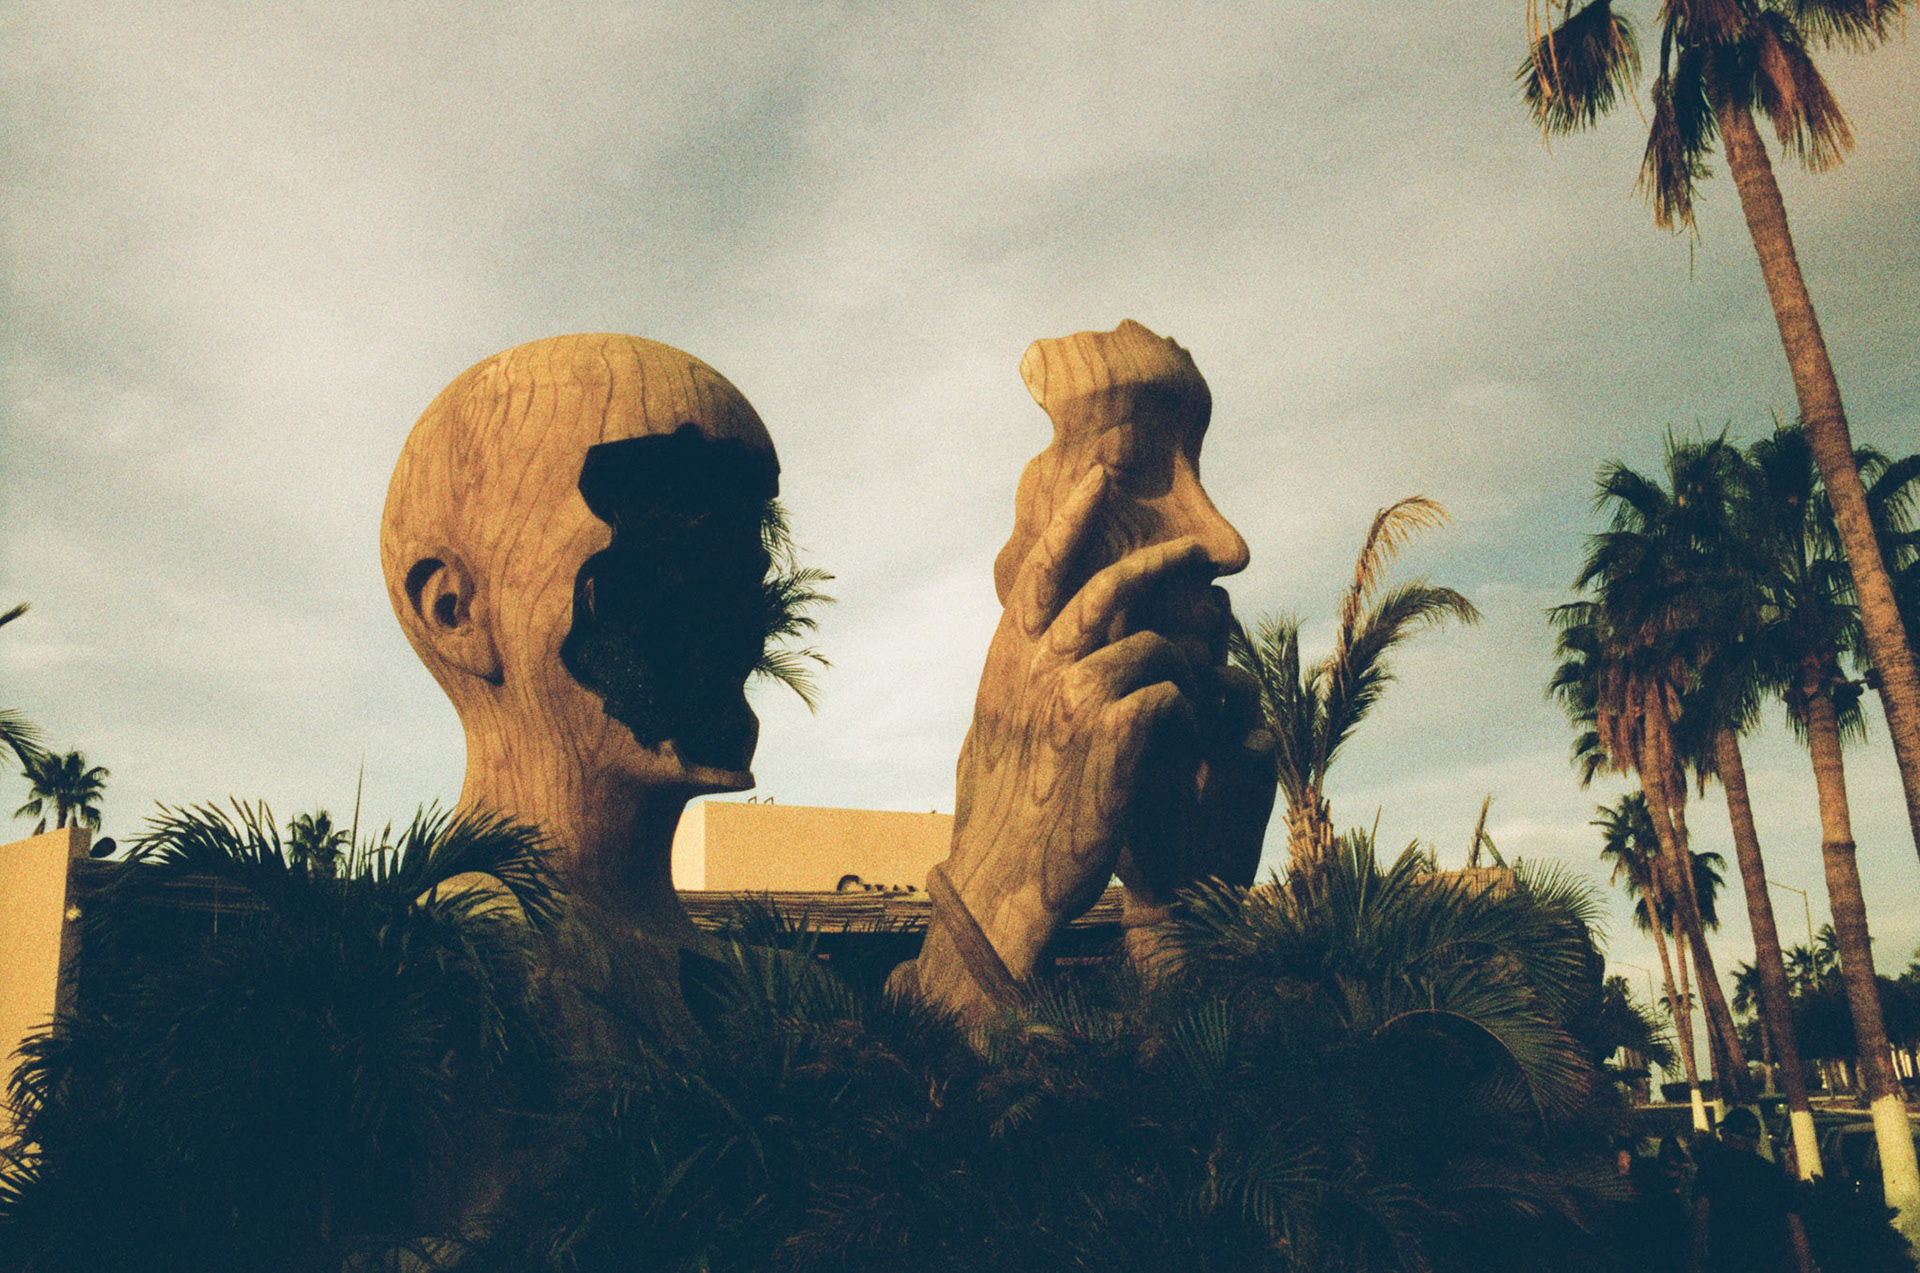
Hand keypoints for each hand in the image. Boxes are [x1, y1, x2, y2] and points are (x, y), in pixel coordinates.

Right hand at [912, 465, 1242, 1014]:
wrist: (1002, 883)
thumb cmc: (1000, 819)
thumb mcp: (990, 738)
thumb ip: (1015, 686)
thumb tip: (1023, 649)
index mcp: (1007, 664)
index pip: (1040, 572)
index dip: (1070, 522)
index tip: (1099, 481)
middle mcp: (1036, 668)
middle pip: (1109, 587)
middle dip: (1161, 561)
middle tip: (1199, 554)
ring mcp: (1073, 696)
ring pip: (1154, 645)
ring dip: (1184, 672)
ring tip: (1192, 705)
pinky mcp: (1112, 732)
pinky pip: (1172, 694)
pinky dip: (1187, 715)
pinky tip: (1183, 744)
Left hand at [1115, 658, 1276, 919]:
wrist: (1169, 899)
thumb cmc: (1122, 844)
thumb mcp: (1102, 787)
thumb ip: (1097, 742)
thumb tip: (1072, 687)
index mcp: (1149, 719)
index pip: (1155, 659)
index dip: (1153, 640)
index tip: (1139, 638)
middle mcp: (1189, 724)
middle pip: (1202, 657)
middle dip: (1197, 646)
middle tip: (1184, 651)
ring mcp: (1225, 747)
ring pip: (1240, 687)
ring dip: (1232, 680)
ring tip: (1216, 688)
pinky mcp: (1256, 778)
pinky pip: (1265, 740)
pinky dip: (1259, 736)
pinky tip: (1246, 749)